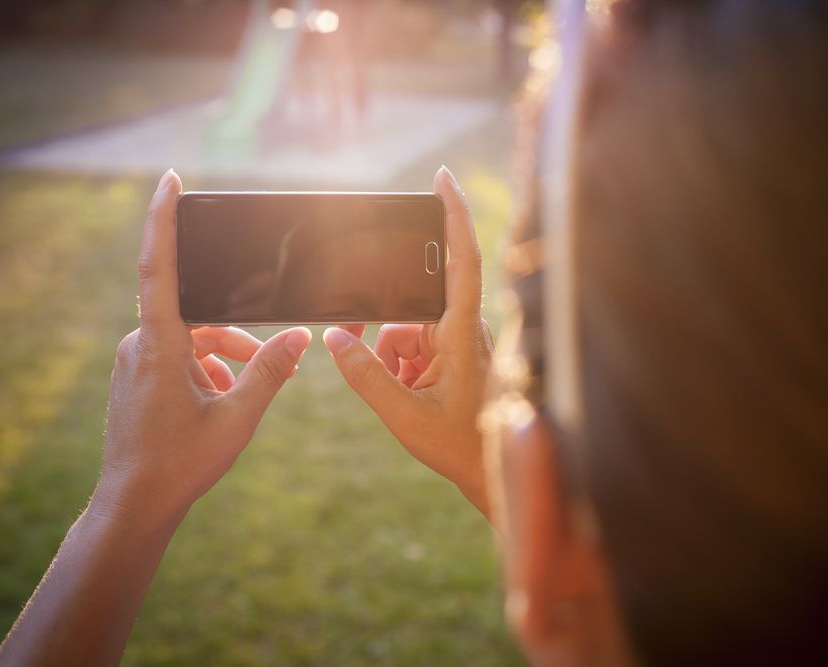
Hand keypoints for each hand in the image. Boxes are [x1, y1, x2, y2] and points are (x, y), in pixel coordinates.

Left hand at [92, 170, 311, 527]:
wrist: (134, 504)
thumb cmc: (181, 462)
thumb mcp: (238, 416)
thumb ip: (271, 371)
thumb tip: (300, 337)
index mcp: (159, 344)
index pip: (157, 266)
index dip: (162, 219)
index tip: (169, 179)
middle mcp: (139, 344)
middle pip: (197, 316)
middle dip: (235, 334)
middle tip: (268, 359)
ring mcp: (133, 361)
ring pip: (190, 339)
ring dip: (224, 357)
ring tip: (249, 393)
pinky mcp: (134, 377)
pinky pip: (176, 356)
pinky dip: (206, 369)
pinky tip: (223, 401)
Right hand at [324, 166, 493, 516]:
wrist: (491, 474)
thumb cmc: (461, 445)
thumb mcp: (404, 414)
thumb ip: (366, 377)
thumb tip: (336, 340)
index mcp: (464, 333)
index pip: (463, 259)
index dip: (454, 214)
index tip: (442, 178)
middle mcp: (464, 329)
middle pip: (411, 306)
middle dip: (391, 337)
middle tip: (398, 374)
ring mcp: (457, 342)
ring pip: (406, 329)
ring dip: (394, 361)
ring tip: (408, 397)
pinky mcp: (451, 355)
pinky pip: (411, 345)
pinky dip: (399, 368)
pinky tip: (408, 396)